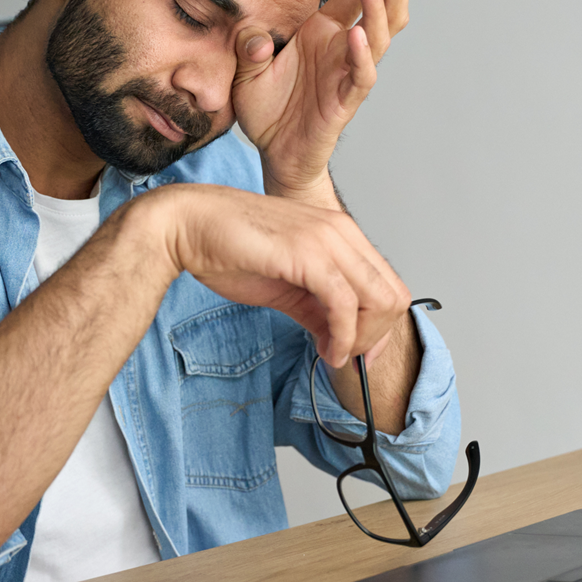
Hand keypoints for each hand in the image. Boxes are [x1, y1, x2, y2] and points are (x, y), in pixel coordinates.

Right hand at [141, 183, 410, 365]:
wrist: (187, 225)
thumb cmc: (228, 249)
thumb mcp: (285, 287)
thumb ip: (317, 310)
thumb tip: (338, 339)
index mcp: (339, 233)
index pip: (388, 284)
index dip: (382, 327)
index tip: (361, 354)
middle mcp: (342, 231)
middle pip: (394, 295)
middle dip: (376, 337)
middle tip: (345, 356)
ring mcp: (328, 239)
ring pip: (379, 300)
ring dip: (361, 340)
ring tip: (334, 354)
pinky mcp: (309, 254)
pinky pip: (345, 304)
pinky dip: (343, 337)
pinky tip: (326, 350)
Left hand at [230, 0, 410, 199]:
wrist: (273, 154)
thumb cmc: (266, 110)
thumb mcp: (244, 72)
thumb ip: (247, 49)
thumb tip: (253, 37)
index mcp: (321, 32)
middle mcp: (340, 48)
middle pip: (378, 10)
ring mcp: (346, 73)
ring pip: (376, 37)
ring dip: (376, 9)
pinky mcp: (345, 101)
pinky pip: (360, 75)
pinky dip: (360, 55)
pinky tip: (355, 34)